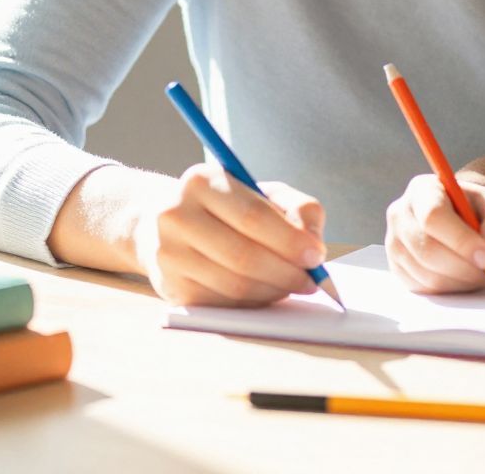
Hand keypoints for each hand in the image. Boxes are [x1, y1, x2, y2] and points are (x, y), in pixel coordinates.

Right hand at [130, 162, 327, 306]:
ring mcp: (168, 253)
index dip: (290, 240)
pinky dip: (253, 302)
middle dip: (286, 272)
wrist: (167, 226)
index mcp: (201, 181)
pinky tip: (265, 292)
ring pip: (234, 284)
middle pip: (243, 255)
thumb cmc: (228, 208)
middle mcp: (176, 214)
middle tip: (311, 280)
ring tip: (291, 285)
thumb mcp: (263, 194)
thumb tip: (313, 242)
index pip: (253, 216)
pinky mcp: (170, 285)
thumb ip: (298, 208)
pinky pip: (223, 303)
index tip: (316, 256)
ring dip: (273, 290)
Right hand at [384, 172, 484, 293]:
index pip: (433, 217)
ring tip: (483, 274)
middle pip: (427, 250)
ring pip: (427, 275)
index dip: (462, 241)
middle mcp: (400, 215)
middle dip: (465, 268)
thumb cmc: (478, 210)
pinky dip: (451, 289)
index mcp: (423, 190)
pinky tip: (466, 278)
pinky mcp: (397, 268)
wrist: (462, 219)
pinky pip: (424, 289)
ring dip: (461, 282)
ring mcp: (394, 243)